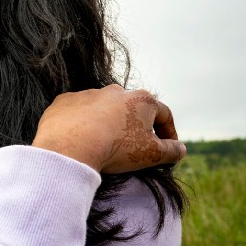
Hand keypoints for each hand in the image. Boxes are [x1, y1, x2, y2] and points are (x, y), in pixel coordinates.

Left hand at [31, 85, 185, 173]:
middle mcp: (115, 91)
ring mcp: (88, 94)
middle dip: (136, 126)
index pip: (163, 114)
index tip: (169, 146)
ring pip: (103, 110)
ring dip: (107, 124)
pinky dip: (81, 124)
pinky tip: (80, 139)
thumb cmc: (116, 148)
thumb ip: (171, 151)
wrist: (70, 147)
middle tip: (135, 146)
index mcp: (141, 100)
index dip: (169, 132)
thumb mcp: (151, 154)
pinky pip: (77, 113)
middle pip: (132, 109)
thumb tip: (181, 149)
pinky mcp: (64, 101)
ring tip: (104, 144)